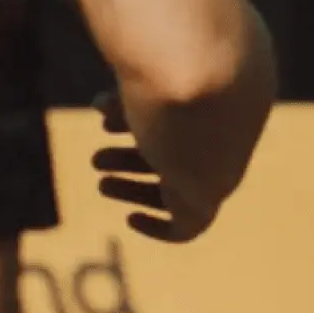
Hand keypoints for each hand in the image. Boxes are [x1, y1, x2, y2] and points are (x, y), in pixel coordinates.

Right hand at [91, 88, 218, 243]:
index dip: (130, 119)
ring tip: (102, 185)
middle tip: (97, 160)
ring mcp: (215, 173)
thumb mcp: (140, 84)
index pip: (168, 117)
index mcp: (207, 104)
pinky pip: (187, 228)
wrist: (199, 113)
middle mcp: (216, 141)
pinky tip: (132, 219)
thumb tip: (102, 105)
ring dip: (133, 188)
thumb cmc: (165, 86)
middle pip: (168, 154)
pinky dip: (159, 227)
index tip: (103, 118)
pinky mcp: (206, 204)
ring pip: (173, 188)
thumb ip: (126, 96)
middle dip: (126, 157)